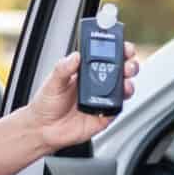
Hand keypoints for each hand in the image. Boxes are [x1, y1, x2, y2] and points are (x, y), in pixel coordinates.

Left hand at [26, 45, 143, 150]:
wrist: (44, 129)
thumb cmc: (47, 104)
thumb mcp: (52, 82)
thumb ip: (63, 68)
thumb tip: (75, 56)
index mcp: (85, 71)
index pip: (106, 55)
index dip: (117, 49)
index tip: (122, 45)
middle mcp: (97, 84)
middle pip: (121, 70)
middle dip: (129, 64)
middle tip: (127, 64)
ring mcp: (102, 99)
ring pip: (124, 88)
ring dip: (129, 83)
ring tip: (125, 83)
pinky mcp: (104, 115)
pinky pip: (118, 108)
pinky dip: (121, 103)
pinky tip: (117, 100)